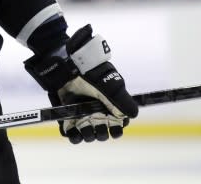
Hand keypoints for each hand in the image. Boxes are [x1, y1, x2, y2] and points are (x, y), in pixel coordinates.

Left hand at [24, 24, 138, 143]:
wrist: (68, 65)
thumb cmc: (92, 73)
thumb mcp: (112, 86)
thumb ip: (123, 101)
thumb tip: (133, 116)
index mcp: (110, 107)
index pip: (117, 126)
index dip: (117, 130)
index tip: (114, 128)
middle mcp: (96, 113)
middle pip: (102, 133)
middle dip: (101, 134)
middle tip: (97, 126)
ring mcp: (81, 114)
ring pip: (87, 134)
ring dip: (87, 135)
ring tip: (84, 127)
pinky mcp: (67, 114)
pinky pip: (70, 131)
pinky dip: (72, 135)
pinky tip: (73, 132)